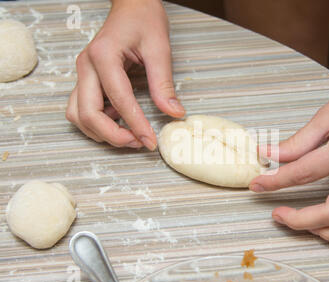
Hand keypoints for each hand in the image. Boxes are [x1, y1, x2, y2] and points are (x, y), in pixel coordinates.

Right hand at [66, 0, 184, 149]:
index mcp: (103, 56)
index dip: (136, 125)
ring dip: (100, 132)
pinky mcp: (87, 80)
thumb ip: (163, 84)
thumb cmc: (144, 20)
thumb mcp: (159, 49)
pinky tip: (120, 121)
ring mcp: (83, 73)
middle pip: (88, 113)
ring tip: (129, 135)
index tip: (150, 141)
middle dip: (112, 135)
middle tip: (138, 142)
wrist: (132, 5)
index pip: (119, 100)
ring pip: (78, 115)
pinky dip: (97, 122)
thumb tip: (173, 113)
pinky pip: (82, 109)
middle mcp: (86, 66)